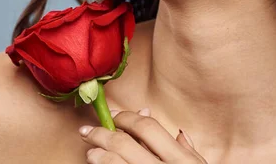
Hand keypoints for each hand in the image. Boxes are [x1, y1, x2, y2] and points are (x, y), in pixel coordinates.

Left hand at [79, 108, 207, 162]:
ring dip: (98, 155)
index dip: (127, 117)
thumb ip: (188, 152)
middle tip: (88, 130)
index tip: (114, 116)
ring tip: (91, 152)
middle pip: (123, 144)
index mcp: (181, 160)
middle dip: (101, 133)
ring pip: (114, 162)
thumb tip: (178, 133)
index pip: (147, 128)